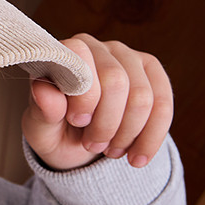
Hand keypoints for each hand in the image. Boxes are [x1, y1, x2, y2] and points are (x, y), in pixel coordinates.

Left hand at [21, 34, 173, 170]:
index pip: (80, 58)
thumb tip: (44, 90)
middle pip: (116, 81)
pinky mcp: (152, 73)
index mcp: (65, 53)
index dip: (84, 96)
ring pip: (142, 97)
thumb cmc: (55, 130)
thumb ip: (42, 110)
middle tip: (92, 144)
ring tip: (110, 149)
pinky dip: (150, 138)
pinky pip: (163, 107)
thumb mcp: (41, 129)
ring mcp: (129, 57)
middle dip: (106, 123)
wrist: (79, 145)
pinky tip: (137, 157)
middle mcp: (98, 47)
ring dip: (127, 133)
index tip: (78, 122)